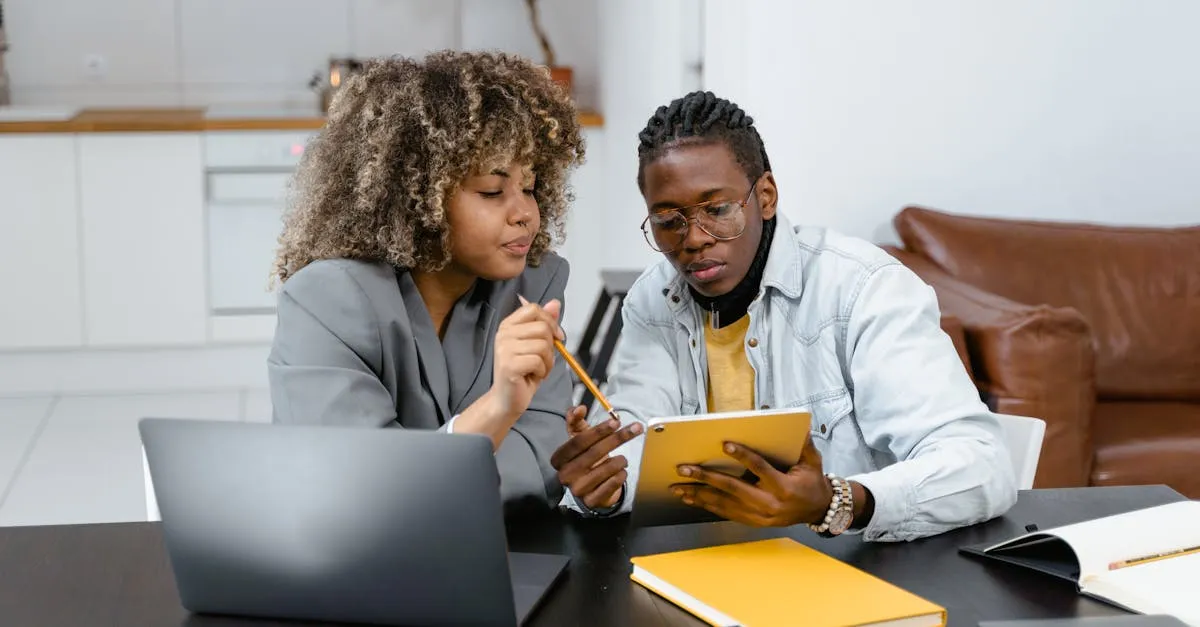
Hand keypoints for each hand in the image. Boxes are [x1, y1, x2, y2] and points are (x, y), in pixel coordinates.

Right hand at [489, 297, 563, 418]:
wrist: (507, 399)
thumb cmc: (523, 373)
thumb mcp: (537, 345)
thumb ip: (545, 323)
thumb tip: (555, 303)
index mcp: (508, 325)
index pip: (533, 309)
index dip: (550, 322)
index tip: (556, 337)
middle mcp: (503, 334)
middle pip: (542, 328)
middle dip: (551, 347)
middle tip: (542, 360)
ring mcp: (504, 349)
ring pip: (543, 345)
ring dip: (547, 362)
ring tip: (537, 369)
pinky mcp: (509, 365)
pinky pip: (538, 361)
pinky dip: (542, 371)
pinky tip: (532, 376)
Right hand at [552, 405, 642, 510]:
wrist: (591, 486)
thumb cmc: (585, 457)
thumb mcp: (578, 437)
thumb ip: (575, 420)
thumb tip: (579, 408)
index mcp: (559, 458)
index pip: (578, 442)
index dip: (598, 431)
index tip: (615, 422)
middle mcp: (565, 475)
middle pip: (594, 453)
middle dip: (617, 438)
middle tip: (635, 428)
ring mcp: (577, 490)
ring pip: (606, 469)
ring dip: (620, 460)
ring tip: (623, 459)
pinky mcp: (591, 501)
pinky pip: (612, 484)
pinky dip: (621, 475)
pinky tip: (621, 471)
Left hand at [670, 434, 831, 526]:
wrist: (818, 510)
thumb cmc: (812, 482)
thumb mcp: (812, 461)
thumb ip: (803, 443)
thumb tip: (795, 423)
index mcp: (784, 487)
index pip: (760, 469)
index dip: (743, 456)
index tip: (724, 444)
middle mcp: (769, 504)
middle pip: (732, 489)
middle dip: (706, 478)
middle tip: (684, 469)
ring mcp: (759, 516)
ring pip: (724, 504)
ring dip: (699, 495)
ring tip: (679, 487)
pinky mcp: (753, 522)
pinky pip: (726, 513)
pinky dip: (707, 505)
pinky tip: (692, 499)